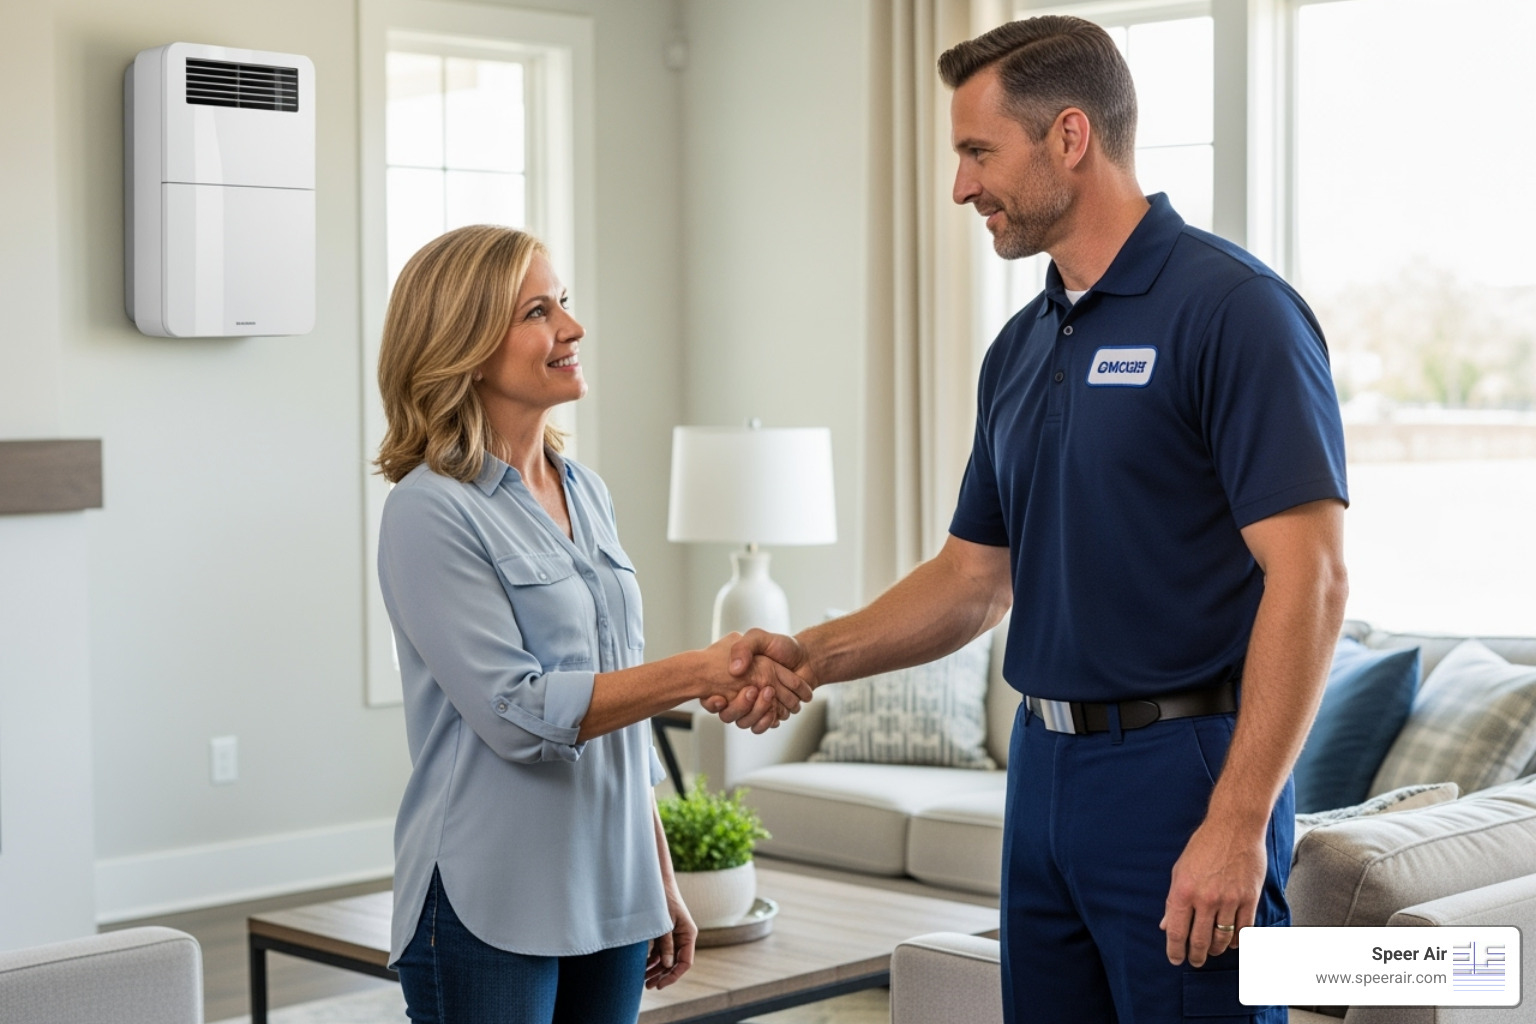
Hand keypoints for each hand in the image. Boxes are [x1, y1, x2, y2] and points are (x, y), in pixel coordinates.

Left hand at [645, 882, 696, 988]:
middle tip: (648, 985)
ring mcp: (674, 935)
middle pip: (676, 963)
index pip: (685, 962)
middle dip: (662, 975)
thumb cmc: (662, 899)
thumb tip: (667, 964)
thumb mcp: (663, 923)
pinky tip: (643, 966)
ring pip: (667, 958)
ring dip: (656, 969)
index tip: (660, 984)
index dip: (673, 975)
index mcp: (688, 934)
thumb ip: (666, 944)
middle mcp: (683, 936)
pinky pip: (661, 951)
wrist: (656, 880)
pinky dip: (653, 959)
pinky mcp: (665, 932)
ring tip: (643, 979)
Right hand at [702, 629, 816, 731]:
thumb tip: (734, 670)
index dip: (712, 702)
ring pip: (744, 722)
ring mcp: (755, 705)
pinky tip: (775, 709)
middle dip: (741, 706)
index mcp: (732, 679)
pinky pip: (761, 726)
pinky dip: (768, 720)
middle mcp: (740, 694)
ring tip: (770, 694)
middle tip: (756, 689)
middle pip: (728, 714)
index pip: (711, 697)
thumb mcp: (758, 638)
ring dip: (757, 712)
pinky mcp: (769, 714)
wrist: (807, 659)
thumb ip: (743, 647)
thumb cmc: (781, 647)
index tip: (720, 698)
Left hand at [1159, 818, 1266, 966]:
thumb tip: (1165, 924)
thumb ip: (1172, 900)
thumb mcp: (1179, 870)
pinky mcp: (1249, 899)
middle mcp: (1205, 899)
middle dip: (1195, 956)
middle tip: (1195, 961)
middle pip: (1199, 941)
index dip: (1175, 950)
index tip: (1175, 959)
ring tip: (1211, 951)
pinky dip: (1237, 941)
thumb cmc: (1204, 846)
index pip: (1176, 931)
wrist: (1234, 827)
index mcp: (1183, 891)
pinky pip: (1244, 930)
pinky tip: (1231, 942)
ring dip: (1215, 949)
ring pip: (1222, 939)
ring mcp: (1229, 900)